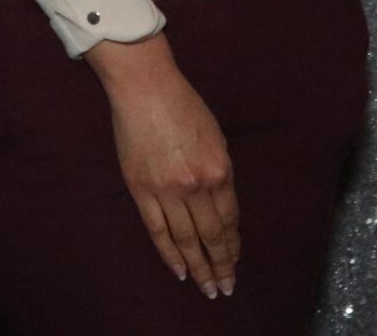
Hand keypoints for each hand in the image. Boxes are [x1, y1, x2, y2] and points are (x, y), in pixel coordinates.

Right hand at [84, 34, 238, 297]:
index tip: (234, 261)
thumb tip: (220, 205)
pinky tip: (179, 271)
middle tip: (225, 287)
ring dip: (198, 268)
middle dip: (220, 265)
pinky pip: (158, 231)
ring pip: (186, 240)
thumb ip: (219, 173)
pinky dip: (169, 254)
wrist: (146, 89)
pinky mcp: (141, 190)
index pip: (230, 219)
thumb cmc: (184, 106)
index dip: (233, 245)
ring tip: (206, 287)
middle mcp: (196, 185)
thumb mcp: (216, 138)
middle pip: (211, 235)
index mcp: (219, 170)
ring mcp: (167, 190)